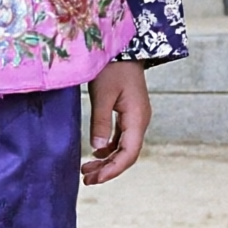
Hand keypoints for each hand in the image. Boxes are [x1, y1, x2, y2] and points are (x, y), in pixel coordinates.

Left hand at [84, 61, 149, 184]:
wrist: (123, 47)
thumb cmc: (112, 67)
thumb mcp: (103, 94)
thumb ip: (101, 122)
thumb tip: (96, 149)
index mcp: (137, 118)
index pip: (129, 153)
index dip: (113, 169)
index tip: (95, 178)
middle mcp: (140, 120)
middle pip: (127, 154)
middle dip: (108, 169)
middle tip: (87, 179)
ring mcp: (136, 117)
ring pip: (124, 147)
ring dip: (107, 160)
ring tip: (87, 171)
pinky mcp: (129, 113)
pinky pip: (122, 138)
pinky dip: (109, 148)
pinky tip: (95, 154)